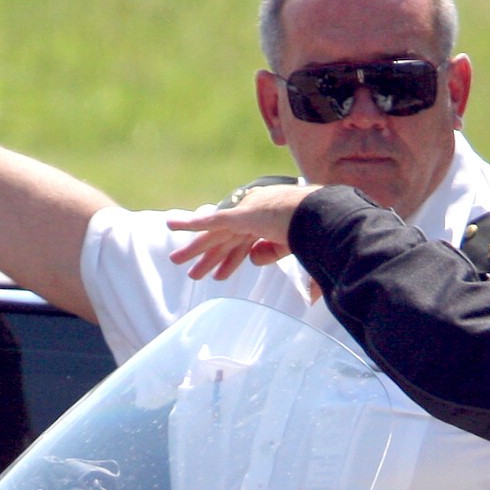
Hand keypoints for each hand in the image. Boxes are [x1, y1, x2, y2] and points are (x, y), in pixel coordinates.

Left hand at [166, 183, 308, 280]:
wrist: (317, 216)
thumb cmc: (311, 229)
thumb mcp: (289, 245)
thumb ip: (270, 252)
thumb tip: (253, 259)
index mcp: (265, 223)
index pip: (242, 243)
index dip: (229, 260)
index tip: (219, 274)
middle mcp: (251, 217)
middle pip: (224, 240)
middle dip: (207, 255)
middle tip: (190, 270)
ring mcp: (244, 214)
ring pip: (213, 234)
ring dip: (194, 247)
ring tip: (176, 260)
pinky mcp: (238, 215)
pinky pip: (209, 221)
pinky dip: (190, 223)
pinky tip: (172, 225)